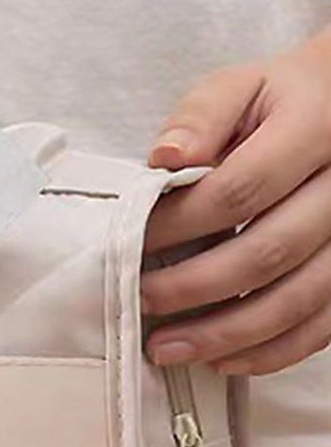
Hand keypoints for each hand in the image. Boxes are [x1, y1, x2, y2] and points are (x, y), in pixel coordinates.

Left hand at [141, 29, 330, 374]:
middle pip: (269, 251)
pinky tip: (223, 359)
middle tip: (141, 301)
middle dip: (195, 286)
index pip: (242, 189)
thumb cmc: (281, 102)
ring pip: (297, 299)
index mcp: (314, 129)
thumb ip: (200, 117)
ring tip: (169, 347)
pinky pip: (322, 325)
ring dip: (227, 333)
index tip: (134, 243)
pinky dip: (271, 352)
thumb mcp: (239, 87)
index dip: (182, 224)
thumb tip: (164, 159)